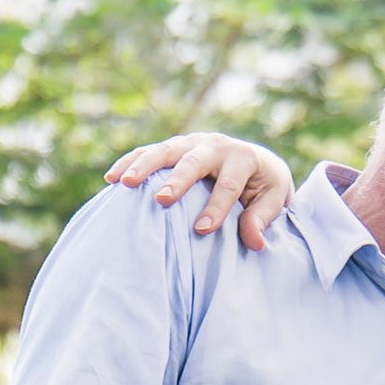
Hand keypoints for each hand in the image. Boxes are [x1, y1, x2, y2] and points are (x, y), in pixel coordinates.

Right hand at [103, 132, 293, 250]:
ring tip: (124, 183)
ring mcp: (193, 143)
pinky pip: (148, 151)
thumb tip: (254, 242)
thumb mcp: (273, 200)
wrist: (258, 163)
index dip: (217, 207)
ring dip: (144, 165)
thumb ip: (262, 218)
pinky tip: (110, 178)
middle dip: (178, 180)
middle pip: (195, 160)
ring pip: (166, 151)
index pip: (229, 184)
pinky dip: (129, 162)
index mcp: (244, 158)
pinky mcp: (175, 147)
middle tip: (162, 200)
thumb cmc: (264, 187)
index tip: (202, 230)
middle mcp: (217, 145)